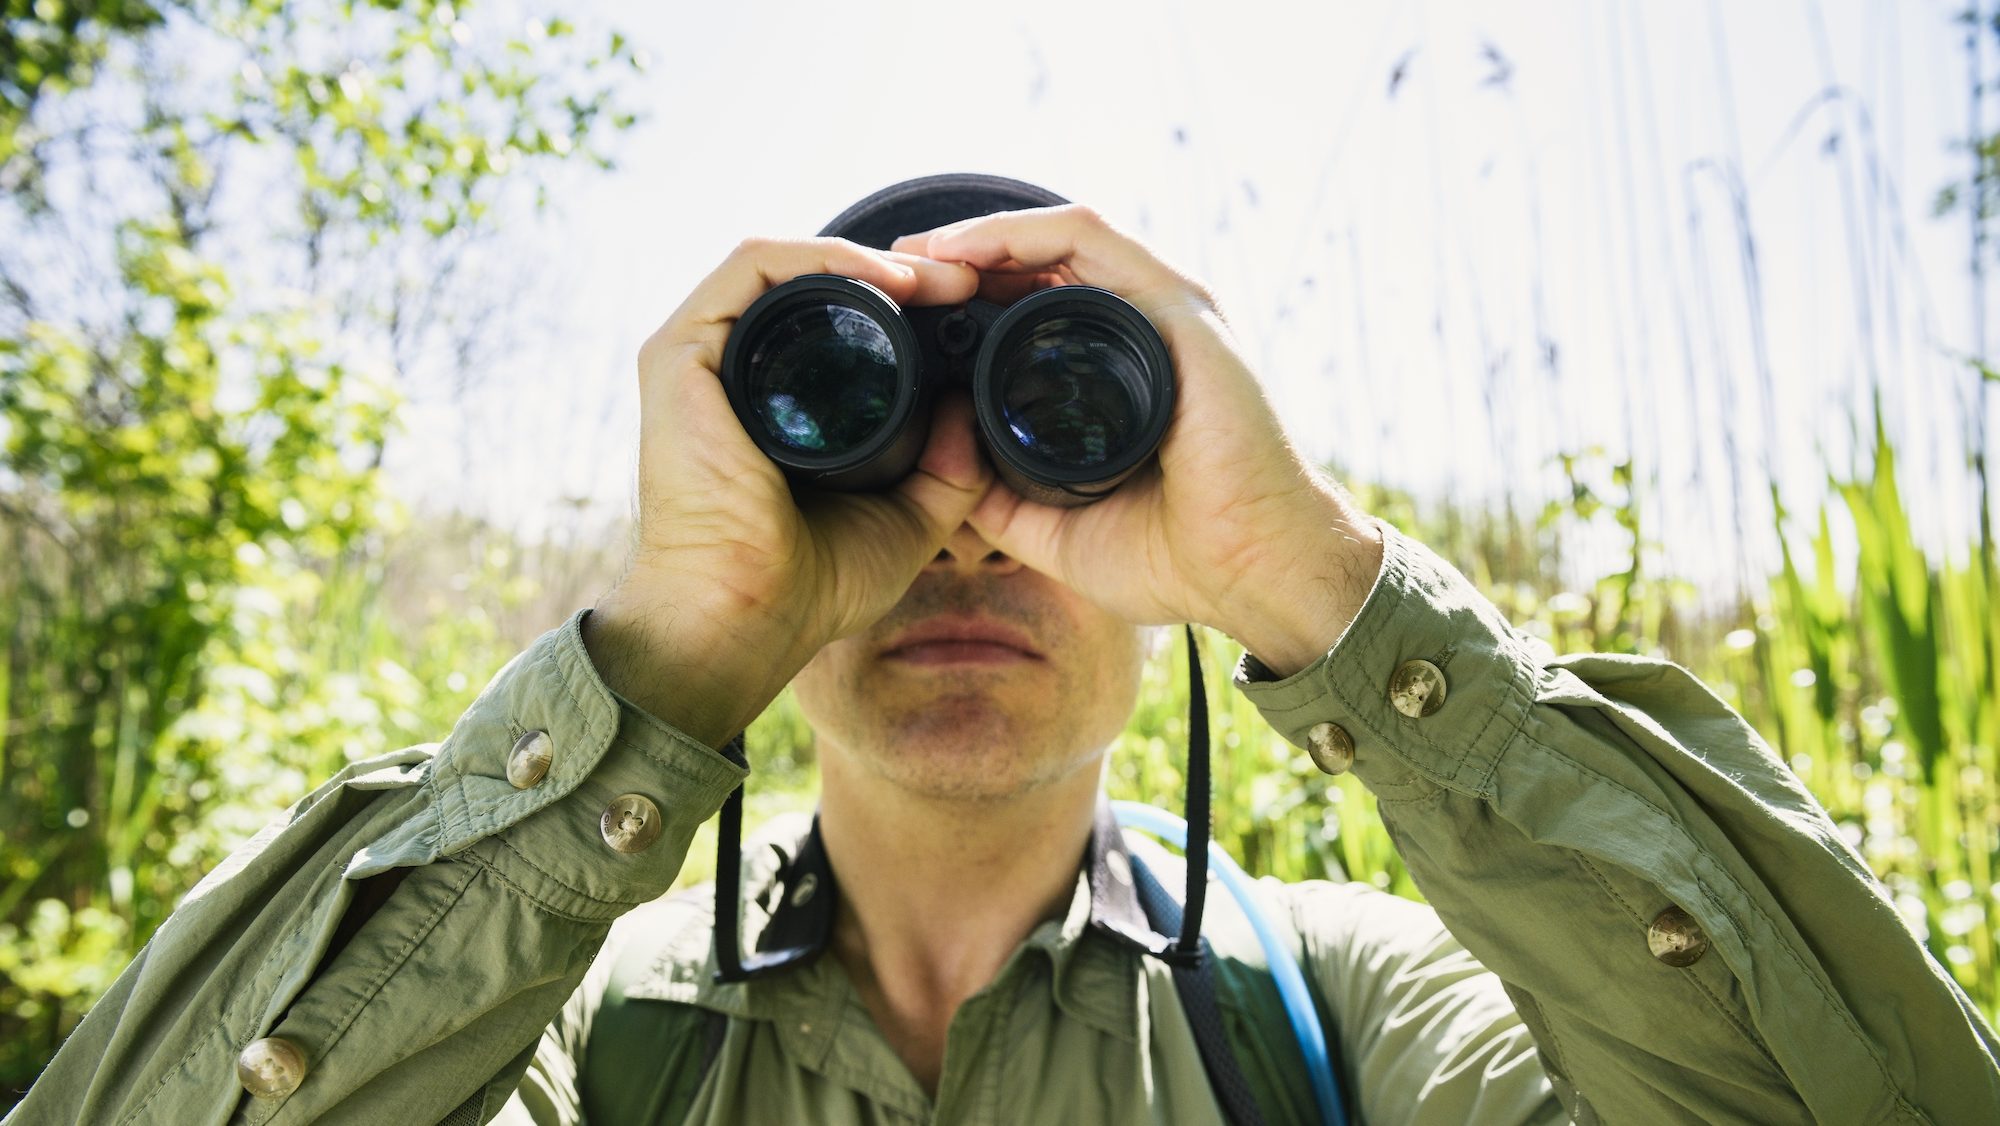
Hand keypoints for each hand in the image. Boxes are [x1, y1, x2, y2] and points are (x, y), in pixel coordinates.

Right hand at [586, 237, 988, 746]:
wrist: (748, 616)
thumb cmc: (811, 587)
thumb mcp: (909, 522)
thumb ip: (949, 470)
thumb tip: (970, 405)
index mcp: (775, 405)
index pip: (838, 324)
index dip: (907, 305)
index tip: (970, 310)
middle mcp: (734, 373)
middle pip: (816, 288)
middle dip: (899, 272)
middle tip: (966, 284)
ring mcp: (700, 356)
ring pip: (788, 264)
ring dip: (869, 257)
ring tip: (938, 280)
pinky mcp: (679, 351)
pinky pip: (754, 265)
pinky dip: (823, 256)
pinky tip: (886, 279)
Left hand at [892, 205, 1383, 676]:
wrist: (1253, 573)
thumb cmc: (1181, 557)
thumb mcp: (1057, 529)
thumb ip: (1001, 501)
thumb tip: (939, 481)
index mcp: (1122, 372)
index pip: (1038, 306)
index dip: (969, 297)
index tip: (905, 310)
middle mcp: (1145, 331)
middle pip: (1042, 263)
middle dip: (962, 257)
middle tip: (895, 272)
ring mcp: (1165, 311)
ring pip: (1059, 237)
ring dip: (980, 235)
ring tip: (916, 253)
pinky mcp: (1180, 307)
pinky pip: (1090, 239)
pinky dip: (1022, 233)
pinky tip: (966, 249)